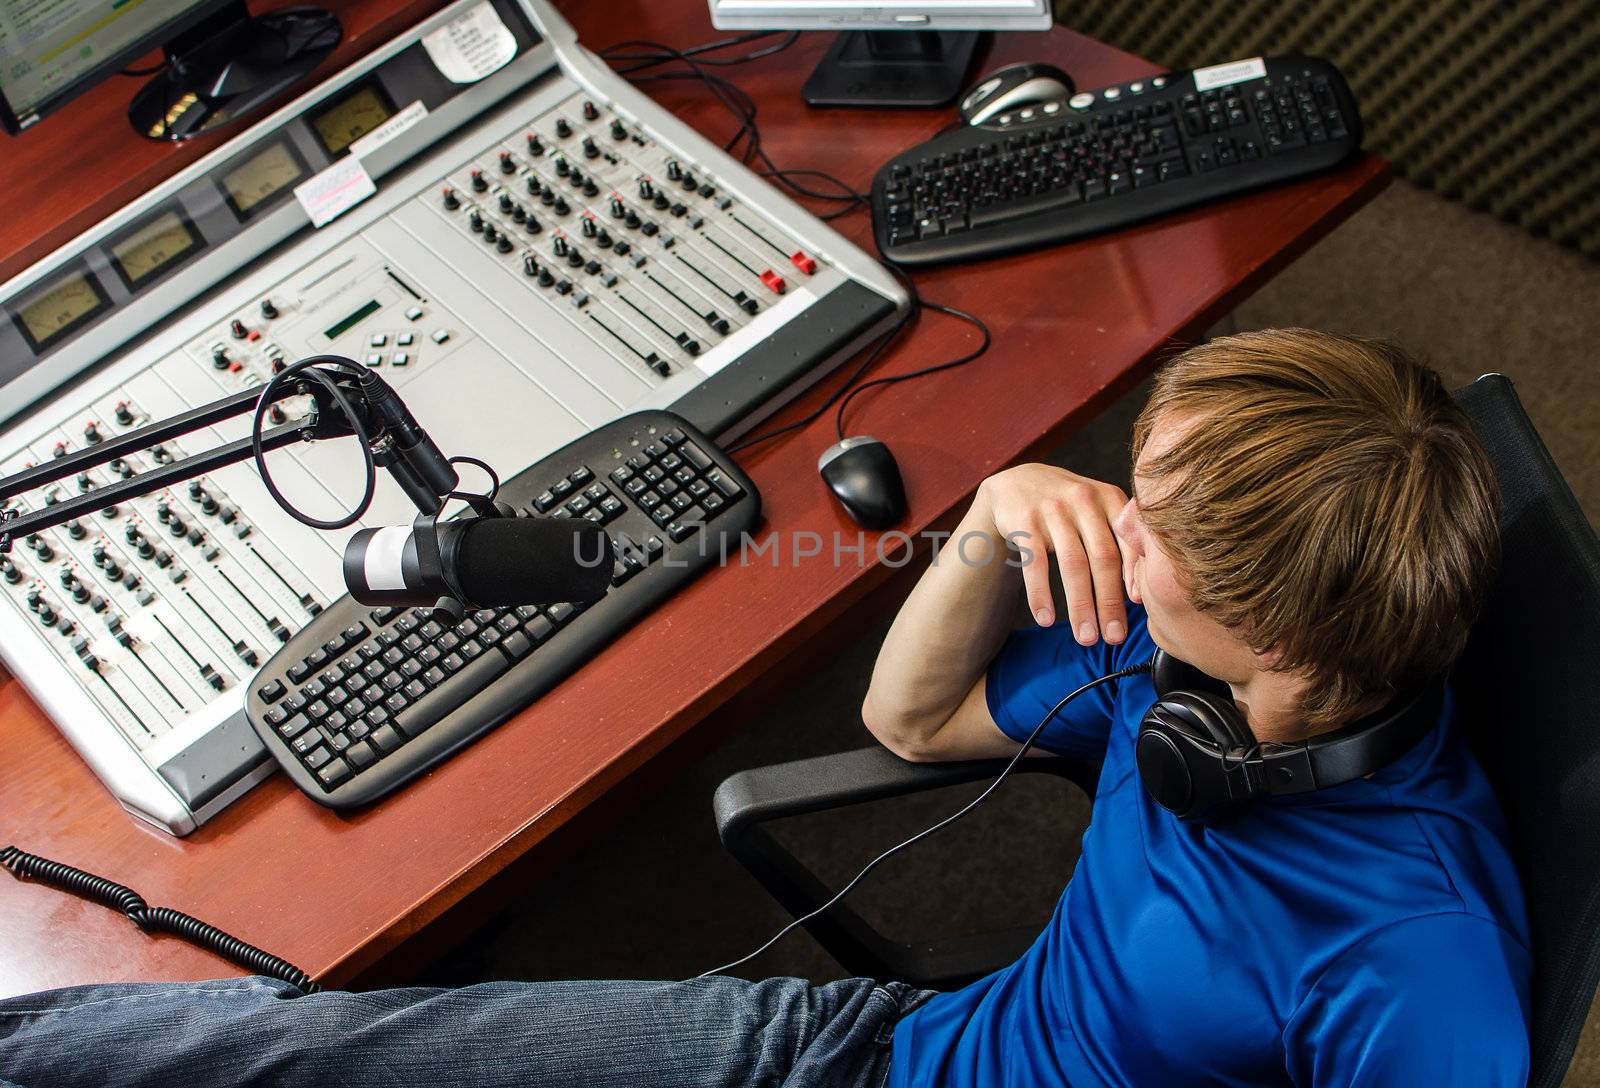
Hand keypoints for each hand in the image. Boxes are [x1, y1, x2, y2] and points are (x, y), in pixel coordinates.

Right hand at [974, 464, 1129, 644]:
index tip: (1138, 607)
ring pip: (1072, 565)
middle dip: (1109, 602)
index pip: (1128, 541)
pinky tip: (1045, 619)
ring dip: (1080, 606)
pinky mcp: (1024, 521)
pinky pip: (1035, 564)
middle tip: (1113, 637)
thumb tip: (1139, 594)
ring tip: (1085, 638)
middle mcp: (1083, 499)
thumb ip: (1120, 539)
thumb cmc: (1069, 509)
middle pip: (1102, 558)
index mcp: (1109, 498)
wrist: (1017, 484)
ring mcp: (1052, 509)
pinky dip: (1041, 595)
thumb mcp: (1097, 510)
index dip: (1134, 575)